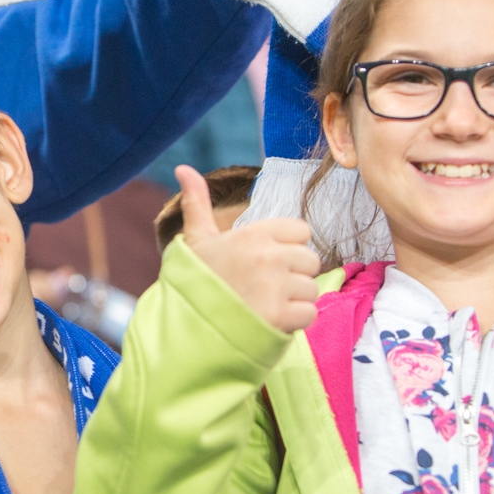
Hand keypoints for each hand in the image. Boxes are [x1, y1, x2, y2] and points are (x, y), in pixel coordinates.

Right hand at [174, 164, 319, 332]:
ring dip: (293, 300)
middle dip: (293, 274)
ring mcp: (276, 287)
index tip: (265, 260)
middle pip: (310, 260)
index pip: (301, 231)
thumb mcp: (196, 238)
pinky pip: (309, 313)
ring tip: (265, 304)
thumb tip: (183, 167)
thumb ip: (197, 202)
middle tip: (265, 285)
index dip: (288, 246)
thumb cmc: (194, 279)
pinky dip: (294, 321)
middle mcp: (269, 256)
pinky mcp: (281, 316)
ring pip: (311, 288)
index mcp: (254, 234)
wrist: (184, 326)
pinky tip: (271, 319)